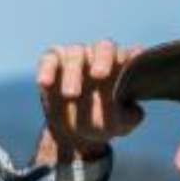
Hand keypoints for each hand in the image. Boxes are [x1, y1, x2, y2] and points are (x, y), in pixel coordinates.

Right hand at [34, 40, 143, 162]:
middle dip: (102, 59)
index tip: (128, 70)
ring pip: (75, 53)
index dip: (131, 58)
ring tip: (70, 95)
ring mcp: (77, 57)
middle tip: (98, 76)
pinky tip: (44, 83)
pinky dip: (47, 69)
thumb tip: (135, 111)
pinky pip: (50, 60)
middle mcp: (101, 56)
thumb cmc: (101, 123)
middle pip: (104, 47)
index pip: (131, 54)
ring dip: (73, 72)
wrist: (73, 133)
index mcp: (123, 66)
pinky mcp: (53, 62)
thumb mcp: (119, 126)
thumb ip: (130, 118)